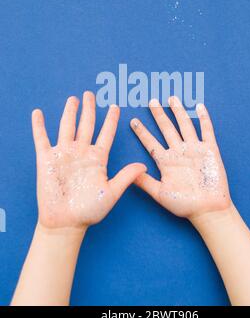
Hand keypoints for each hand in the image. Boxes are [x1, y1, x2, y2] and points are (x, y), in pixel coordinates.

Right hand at [32, 91, 145, 229]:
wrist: (67, 223)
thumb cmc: (90, 211)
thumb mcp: (111, 192)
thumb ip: (126, 177)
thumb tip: (144, 165)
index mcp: (97, 159)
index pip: (106, 134)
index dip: (111, 120)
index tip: (115, 106)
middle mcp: (81, 153)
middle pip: (86, 125)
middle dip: (89, 109)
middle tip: (91, 94)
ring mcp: (64, 155)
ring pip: (67, 127)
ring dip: (69, 112)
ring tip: (73, 98)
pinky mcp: (47, 160)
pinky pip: (42, 139)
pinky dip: (39, 126)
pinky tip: (38, 113)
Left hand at [130, 97, 230, 219]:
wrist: (208, 210)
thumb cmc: (184, 205)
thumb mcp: (160, 194)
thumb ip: (145, 182)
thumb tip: (129, 173)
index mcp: (166, 162)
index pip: (151, 142)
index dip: (142, 132)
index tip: (133, 121)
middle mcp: (179, 152)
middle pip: (167, 129)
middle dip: (159, 115)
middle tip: (151, 101)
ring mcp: (194, 150)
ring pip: (184, 125)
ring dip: (178, 111)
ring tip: (171, 98)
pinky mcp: (210, 151)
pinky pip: (207, 131)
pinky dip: (204, 119)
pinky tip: (199, 106)